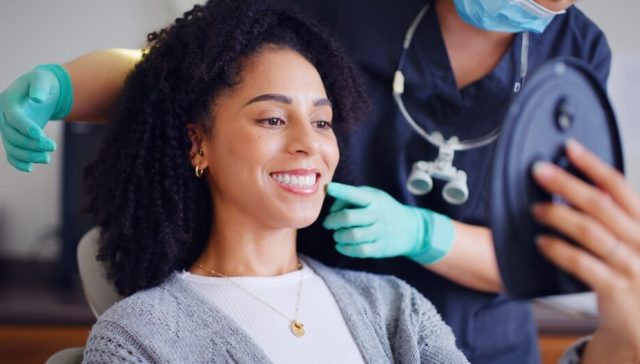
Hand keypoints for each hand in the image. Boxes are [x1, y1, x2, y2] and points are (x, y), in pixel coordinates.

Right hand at [0, 65, 71, 171]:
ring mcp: (7, 129)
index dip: (25, 127)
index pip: (13, 117)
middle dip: (32, 144)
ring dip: (28, 155)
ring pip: (12, 147)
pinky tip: (30, 168)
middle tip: (52, 146)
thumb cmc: (41, 83)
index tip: (41, 135)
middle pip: (12, 135)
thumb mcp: (42, 79)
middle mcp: (3, 117)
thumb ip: (39, 87)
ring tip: (47, 158)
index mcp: (8, 101)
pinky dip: (18, 162)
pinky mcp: (14, 137)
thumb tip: (37, 98)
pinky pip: (11, 153)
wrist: (39, 90)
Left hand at [322, 182, 454, 263]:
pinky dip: (345, 249)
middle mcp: (377, 214)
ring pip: (352, 236)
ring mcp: (380, 232)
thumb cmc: (383, 209)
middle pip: (349, 218)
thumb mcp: (372, 196)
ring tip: (337, 235)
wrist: (411, 228)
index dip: (341, 191)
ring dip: (338, 236)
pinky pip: (359, 251)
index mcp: (374, 199)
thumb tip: (331, 210)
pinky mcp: (381, 248)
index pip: (355, 194)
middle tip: (328, 223)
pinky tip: (340, 246)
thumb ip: (351, 198)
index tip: (329, 188)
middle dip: (332, 221)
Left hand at [532, 139, 639, 362]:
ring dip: (559, 216)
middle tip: (539, 171)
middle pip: (601, 205)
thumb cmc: (631, 278)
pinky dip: (560, 250)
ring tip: (536, 208)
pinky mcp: (617, 289)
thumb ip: (611, 219)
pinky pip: (584, 264)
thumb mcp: (629, 243)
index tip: (570, 148)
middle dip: (567, 183)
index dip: (593, 165)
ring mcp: (632, 266)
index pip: (620, 187)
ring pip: (591, 232)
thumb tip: (578, 187)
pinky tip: (541, 243)